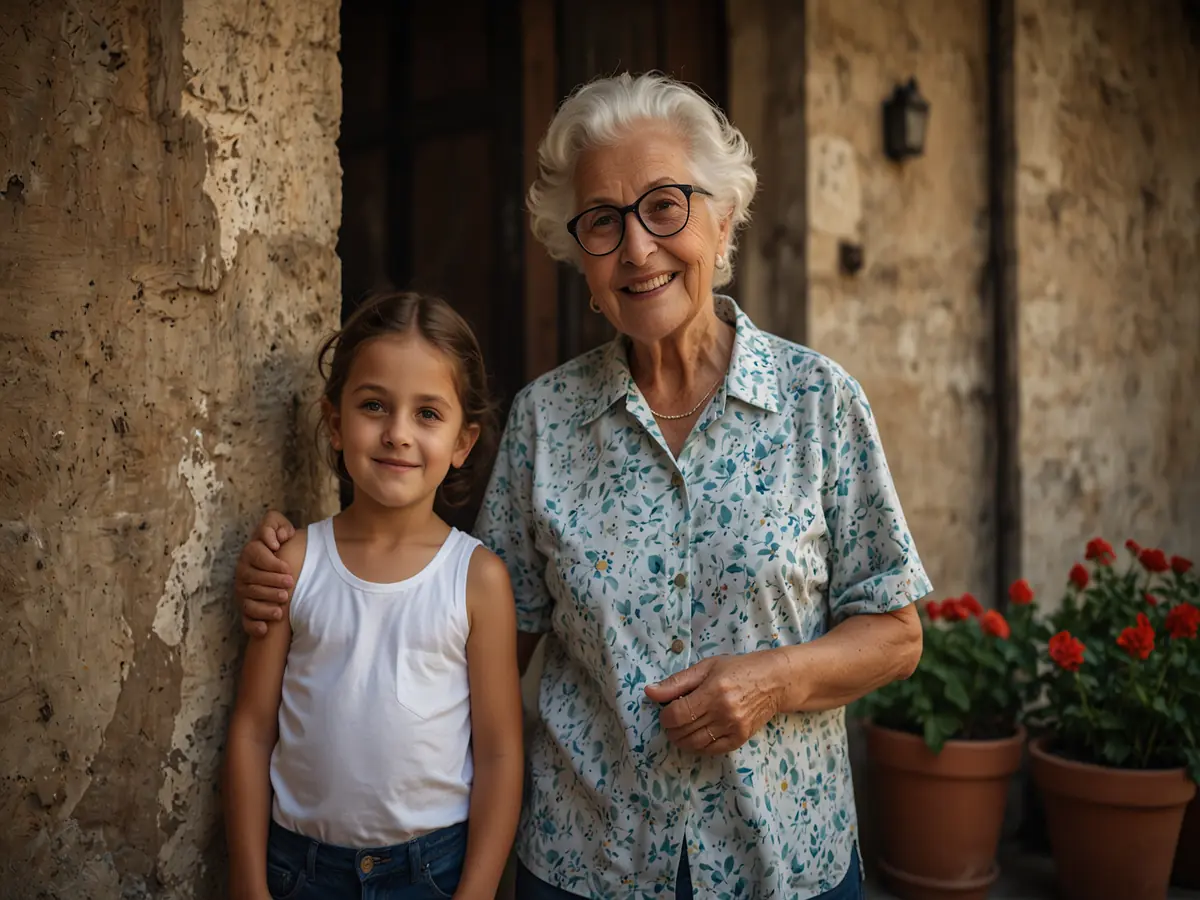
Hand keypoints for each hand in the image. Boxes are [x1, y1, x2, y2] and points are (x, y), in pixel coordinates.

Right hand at [235, 510, 296, 636]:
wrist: (284, 562)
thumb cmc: (282, 545)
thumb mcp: (280, 528)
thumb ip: (275, 524)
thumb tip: (275, 538)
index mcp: (250, 553)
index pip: (255, 556)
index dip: (271, 563)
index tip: (288, 567)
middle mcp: (243, 573)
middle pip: (252, 579)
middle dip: (271, 583)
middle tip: (290, 585)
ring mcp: (243, 593)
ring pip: (249, 601)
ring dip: (264, 607)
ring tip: (281, 610)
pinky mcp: (247, 609)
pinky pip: (246, 621)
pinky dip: (254, 626)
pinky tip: (265, 630)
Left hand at [643, 653, 781, 753]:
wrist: (774, 681)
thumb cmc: (738, 669)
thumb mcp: (706, 667)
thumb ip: (676, 682)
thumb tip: (649, 692)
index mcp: (713, 692)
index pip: (677, 715)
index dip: (665, 716)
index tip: (666, 710)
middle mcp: (723, 713)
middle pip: (683, 731)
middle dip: (671, 728)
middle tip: (672, 719)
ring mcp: (733, 728)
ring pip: (695, 744)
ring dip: (681, 740)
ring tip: (681, 729)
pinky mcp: (740, 739)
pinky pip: (711, 750)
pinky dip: (698, 746)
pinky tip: (697, 735)